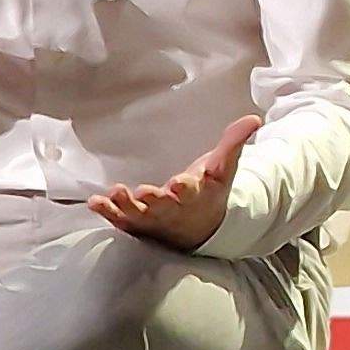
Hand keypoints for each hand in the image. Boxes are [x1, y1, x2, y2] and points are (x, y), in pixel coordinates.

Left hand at [90, 115, 261, 253]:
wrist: (200, 229)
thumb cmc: (208, 193)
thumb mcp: (222, 169)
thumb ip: (233, 143)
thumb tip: (254, 120)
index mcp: (196, 195)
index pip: (192, 191)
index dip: (185, 188)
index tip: (180, 183)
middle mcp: (173, 210)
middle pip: (162, 206)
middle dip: (153, 200)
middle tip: (143, 193)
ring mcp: (152, 219)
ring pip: (137, 215)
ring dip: (124, 206)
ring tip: (114, 194)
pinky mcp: (135, 224)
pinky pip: (119, 220)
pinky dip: (107, 212)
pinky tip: (95, 201)